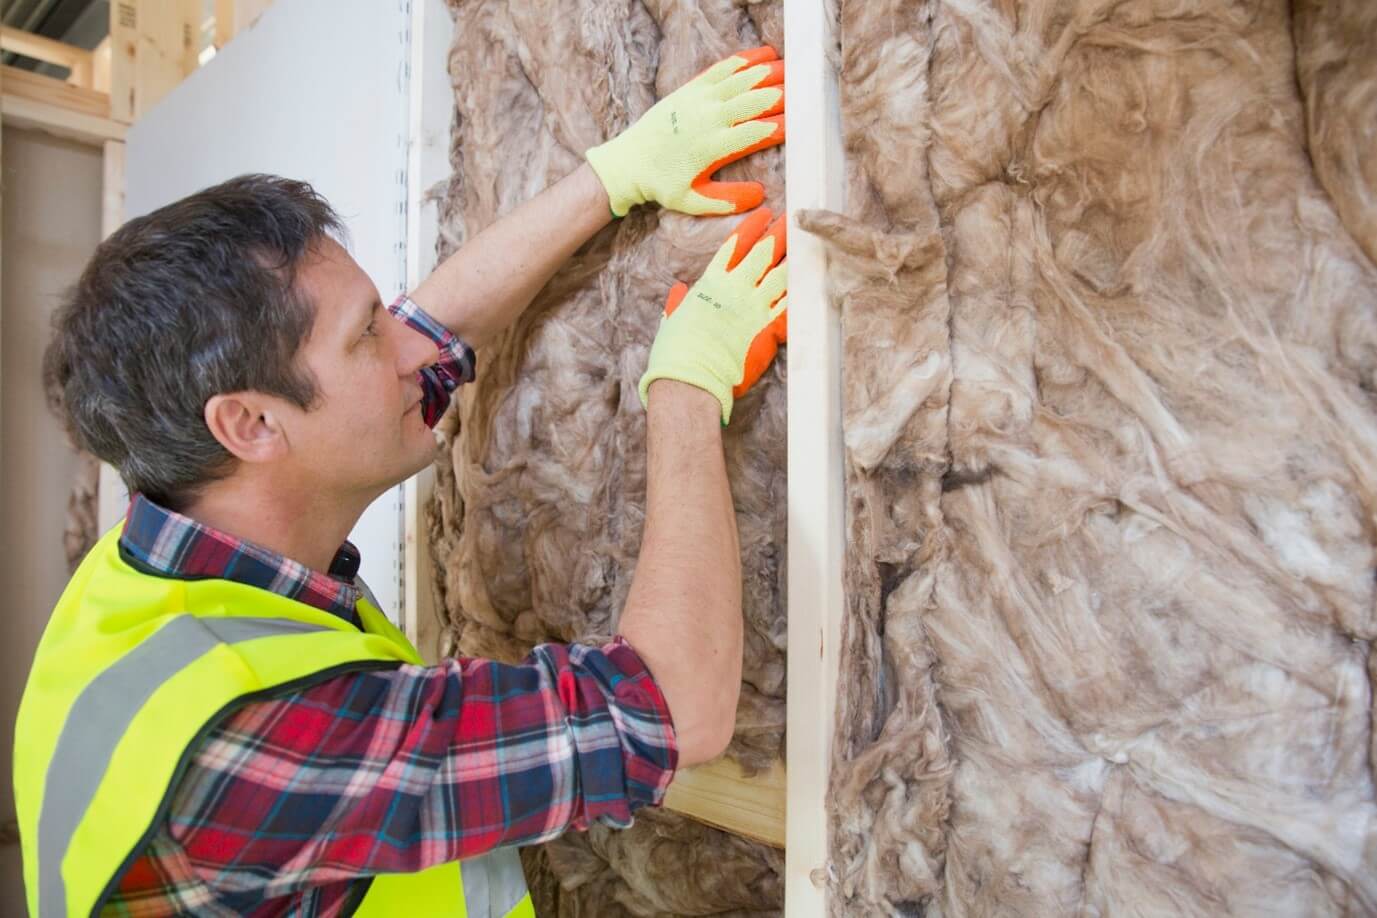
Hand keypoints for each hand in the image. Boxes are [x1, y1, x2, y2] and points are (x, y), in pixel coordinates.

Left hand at [586, 47, 785, 217]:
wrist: (631, 161)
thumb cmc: (664, 184)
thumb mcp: (693, 201)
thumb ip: (727, 200)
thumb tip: (760, 195)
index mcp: (712, 147)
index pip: (756, 133)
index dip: (781, 127)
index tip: (801, 125)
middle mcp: (709, 118)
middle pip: (754, 101)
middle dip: (782, 96)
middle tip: (807, 94)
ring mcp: (700, 99)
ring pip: (742, 80)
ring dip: (770, 74)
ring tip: (794, 71)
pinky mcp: (692, 87)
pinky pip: (723, 69)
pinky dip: (745, 60)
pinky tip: (766, 55)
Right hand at [639, 207, 787, 423]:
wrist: (692, 378)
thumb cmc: (676, 352)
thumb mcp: (672, 321)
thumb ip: (677, 303)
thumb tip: (678, 291)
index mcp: (710, 283)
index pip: (734, 246)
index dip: (751, 228)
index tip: (764, 214)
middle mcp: (735, 290)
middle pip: (763, 253)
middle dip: (779, 233)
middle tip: (793, 219)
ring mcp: (754, 309)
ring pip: (781, 276)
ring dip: (793, 258)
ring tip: (805, 244)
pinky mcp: (767, 330)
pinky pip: (788, 307)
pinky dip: (798, 293)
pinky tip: (809, 282)